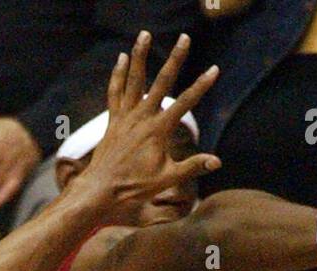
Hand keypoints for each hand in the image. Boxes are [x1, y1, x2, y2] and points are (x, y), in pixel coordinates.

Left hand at [78, 32, 220, 219]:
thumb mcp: (167, 179)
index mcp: (158, 130)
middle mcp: (142, 118)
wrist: (100, 191)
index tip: (214, 69)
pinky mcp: (113, 121)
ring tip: (144, 34)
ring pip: (134, 79)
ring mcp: (125, 117)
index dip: (201, 86)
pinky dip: (118, 75)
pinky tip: (121, 58)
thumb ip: (192, 167)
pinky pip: (115, 92)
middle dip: (175, 58)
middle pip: (161, 82)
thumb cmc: (134, 188)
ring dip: (139, 55)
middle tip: (185, 38)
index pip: (185, 103)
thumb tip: (217, 162)